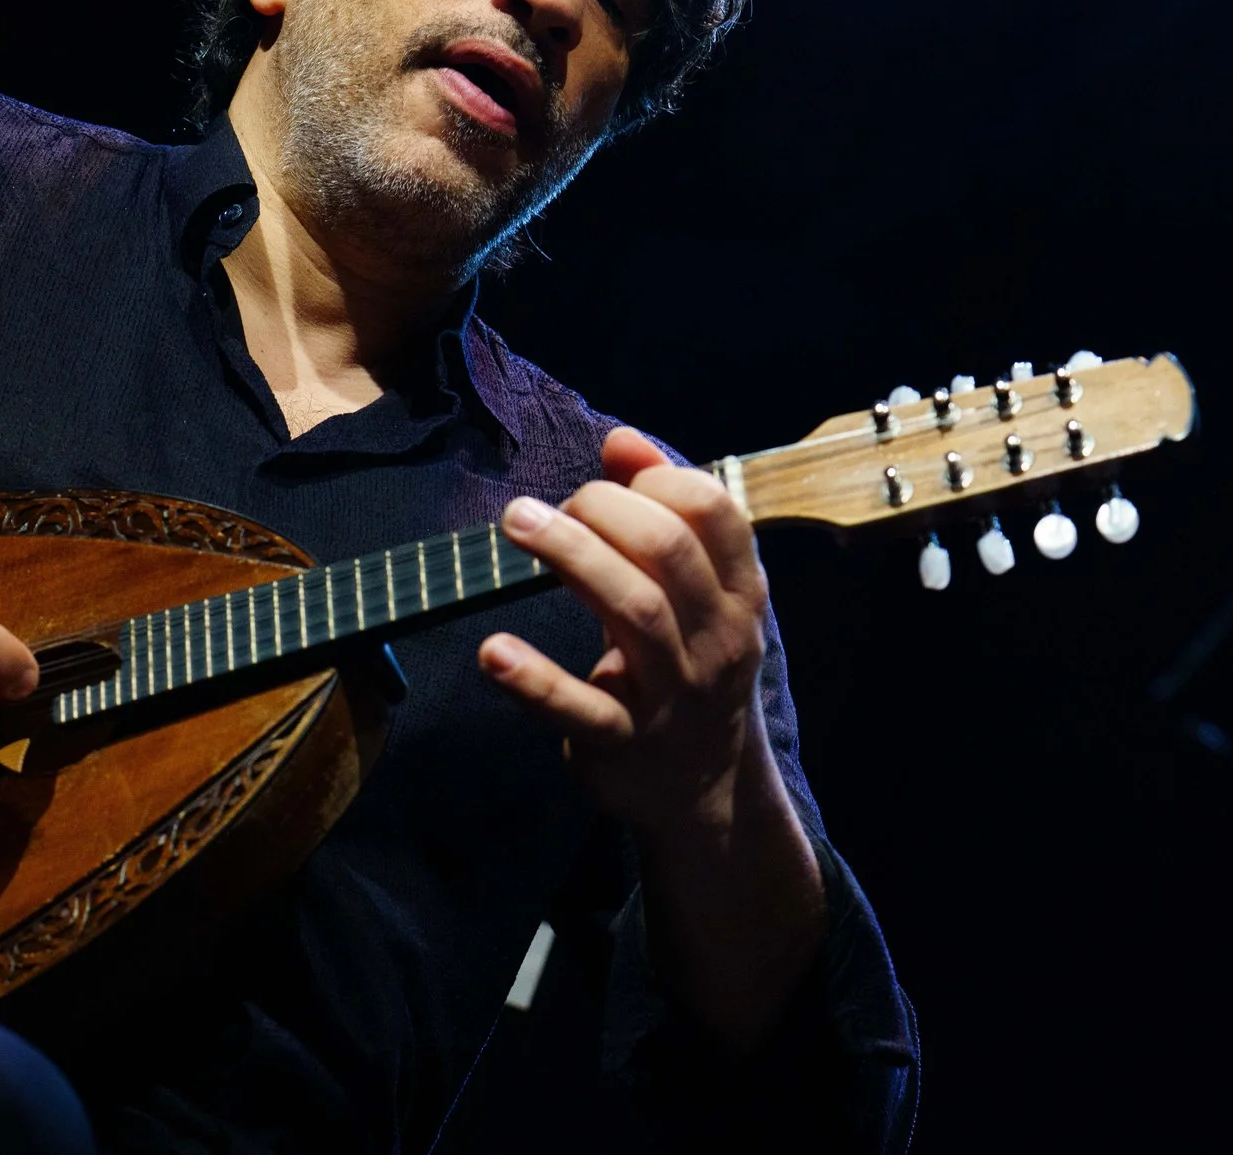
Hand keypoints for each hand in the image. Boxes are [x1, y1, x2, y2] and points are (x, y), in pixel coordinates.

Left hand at [483, 428, 827, 1044]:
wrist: (708, 794)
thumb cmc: (690, 666)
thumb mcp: (697, 595)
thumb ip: (663, 515)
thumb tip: (621, 440)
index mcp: (739, 596)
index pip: (717, 514)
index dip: (658, 479)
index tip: (608, 476)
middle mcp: (716, 641)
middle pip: (668, 553)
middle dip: (602, 509)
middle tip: (542, 506)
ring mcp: (671, 696)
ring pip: (634, 613)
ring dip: (572, 557)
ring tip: (516, 522)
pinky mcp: (620, 744)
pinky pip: (579, 708)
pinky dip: (534, 678)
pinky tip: (493, 650)